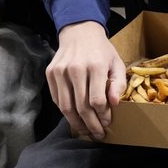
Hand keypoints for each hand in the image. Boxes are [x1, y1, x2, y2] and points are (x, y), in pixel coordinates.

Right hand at [46, 20, 124, 140]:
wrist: (79, 32)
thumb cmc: (101, 51)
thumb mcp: (117, 63)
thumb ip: (118, 83)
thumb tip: (114, 104)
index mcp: (96, 66)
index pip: (97, 100)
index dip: (102, 116)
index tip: (107, 123)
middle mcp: (76, 69)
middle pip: (81, 106)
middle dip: (90, 124)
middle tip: (97, 134)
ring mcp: (60, 71)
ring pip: (66, 106)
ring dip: (76, 123)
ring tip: (85, 131)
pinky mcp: (50, 73)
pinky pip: (57, 99)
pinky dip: (66, 111)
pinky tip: (75, 117)